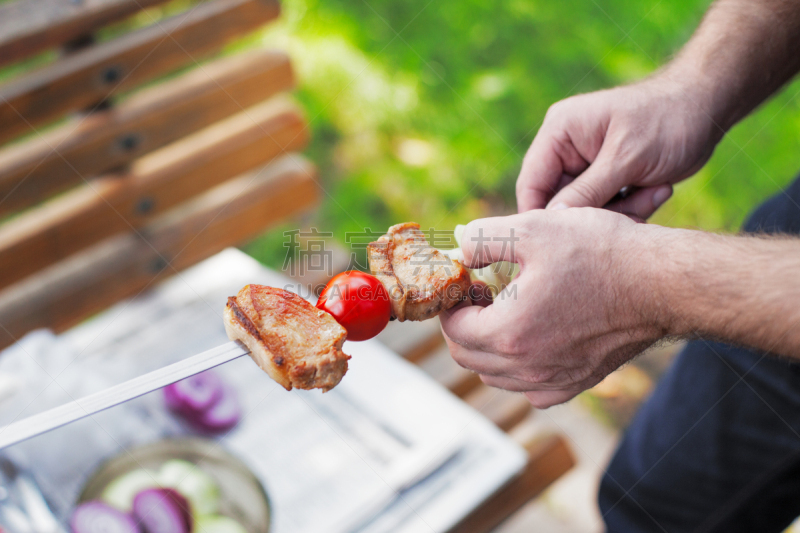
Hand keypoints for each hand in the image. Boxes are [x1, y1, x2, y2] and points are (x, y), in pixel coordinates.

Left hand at [440, 208, 667, 407]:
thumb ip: (483, 237)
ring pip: (495, 375)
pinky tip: (534, 335)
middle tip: (481, 293)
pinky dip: (520, 366)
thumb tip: (459, 248)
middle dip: (464, 324)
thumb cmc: (601, 253)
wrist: (661, 282)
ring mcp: (553, 380)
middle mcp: (527, 368)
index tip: (465, 282)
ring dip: (488, 345)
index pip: (453, 330)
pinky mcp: (576, 383)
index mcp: (509, 333)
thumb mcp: (533, 228)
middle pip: (468, 358)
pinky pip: (530, 387)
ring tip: (506, 309)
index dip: (451, 303)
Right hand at [516, 79, 720, 218]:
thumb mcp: (625, 158)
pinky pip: (608, 208)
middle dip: (596, 215)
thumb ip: (586, 191)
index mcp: (559, 132)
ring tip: (657, 191)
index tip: (562, 243)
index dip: (540, 216)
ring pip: (587, 210)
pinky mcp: (609, 178)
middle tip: (633, 215)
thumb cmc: (667, 121)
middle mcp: (567, 148)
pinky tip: (660, 189)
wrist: (709, 109)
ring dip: (623, 211)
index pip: (532, 183)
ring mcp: (588, 165)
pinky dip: (633, 208)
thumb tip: (551, 222)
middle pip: (560, 202)